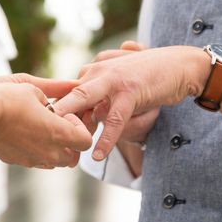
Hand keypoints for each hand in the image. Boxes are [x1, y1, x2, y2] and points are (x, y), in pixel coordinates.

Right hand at [0, 74, 92, 168]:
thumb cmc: (6, 99)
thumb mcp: (33, 87)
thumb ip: (58, 89)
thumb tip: (75, 85)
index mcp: (57, 133)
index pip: (86, 142)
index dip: (80, 127)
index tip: (66, 114)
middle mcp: (48, 152)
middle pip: (73, 157)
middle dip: (71, 142)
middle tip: (58, 124)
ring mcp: (32, 160)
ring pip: (55, 162)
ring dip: (55, 148)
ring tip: (41, 128)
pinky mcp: (17, 161)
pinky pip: (36, 161)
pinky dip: (38, 151)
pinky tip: (26, 133)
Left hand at [54, 45, 210, 159]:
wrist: (181, 66)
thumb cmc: (150, 76)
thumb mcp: (120, 83)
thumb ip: (102, 94)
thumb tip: (88, 115)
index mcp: (94, 68)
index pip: (68, 90)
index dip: (57, 111)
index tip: (44, 128)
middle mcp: (99, 70)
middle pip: (69, 94)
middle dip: (55, 115)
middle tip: (41, 136)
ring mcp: (114, 79)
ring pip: (85, 101)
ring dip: (73, 126)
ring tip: (63, 147)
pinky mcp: (131, 91)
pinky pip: (114, 119)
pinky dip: (106, 138)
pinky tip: (97, 155)